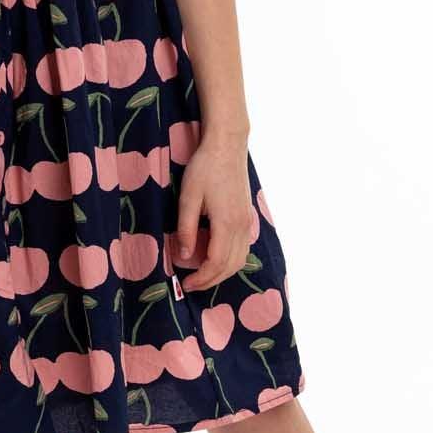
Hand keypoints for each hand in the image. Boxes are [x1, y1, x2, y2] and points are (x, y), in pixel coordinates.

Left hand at [173, 132, 253, 290]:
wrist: (227, 147)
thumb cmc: (204, 169)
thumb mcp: (188, 198)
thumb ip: (186, 229)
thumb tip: (184, 255)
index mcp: (227, 223)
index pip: (216, 263)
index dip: (202, 278)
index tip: (186, 284)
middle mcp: (242, 226)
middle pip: (231, 266)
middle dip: (211, 280)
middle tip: (191, 285)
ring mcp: (247, 222)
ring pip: (240, 259)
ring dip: (222, 272)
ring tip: (201, 276)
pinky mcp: (247, 217)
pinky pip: (243, 248)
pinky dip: (230, 260)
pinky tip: (215, 259)